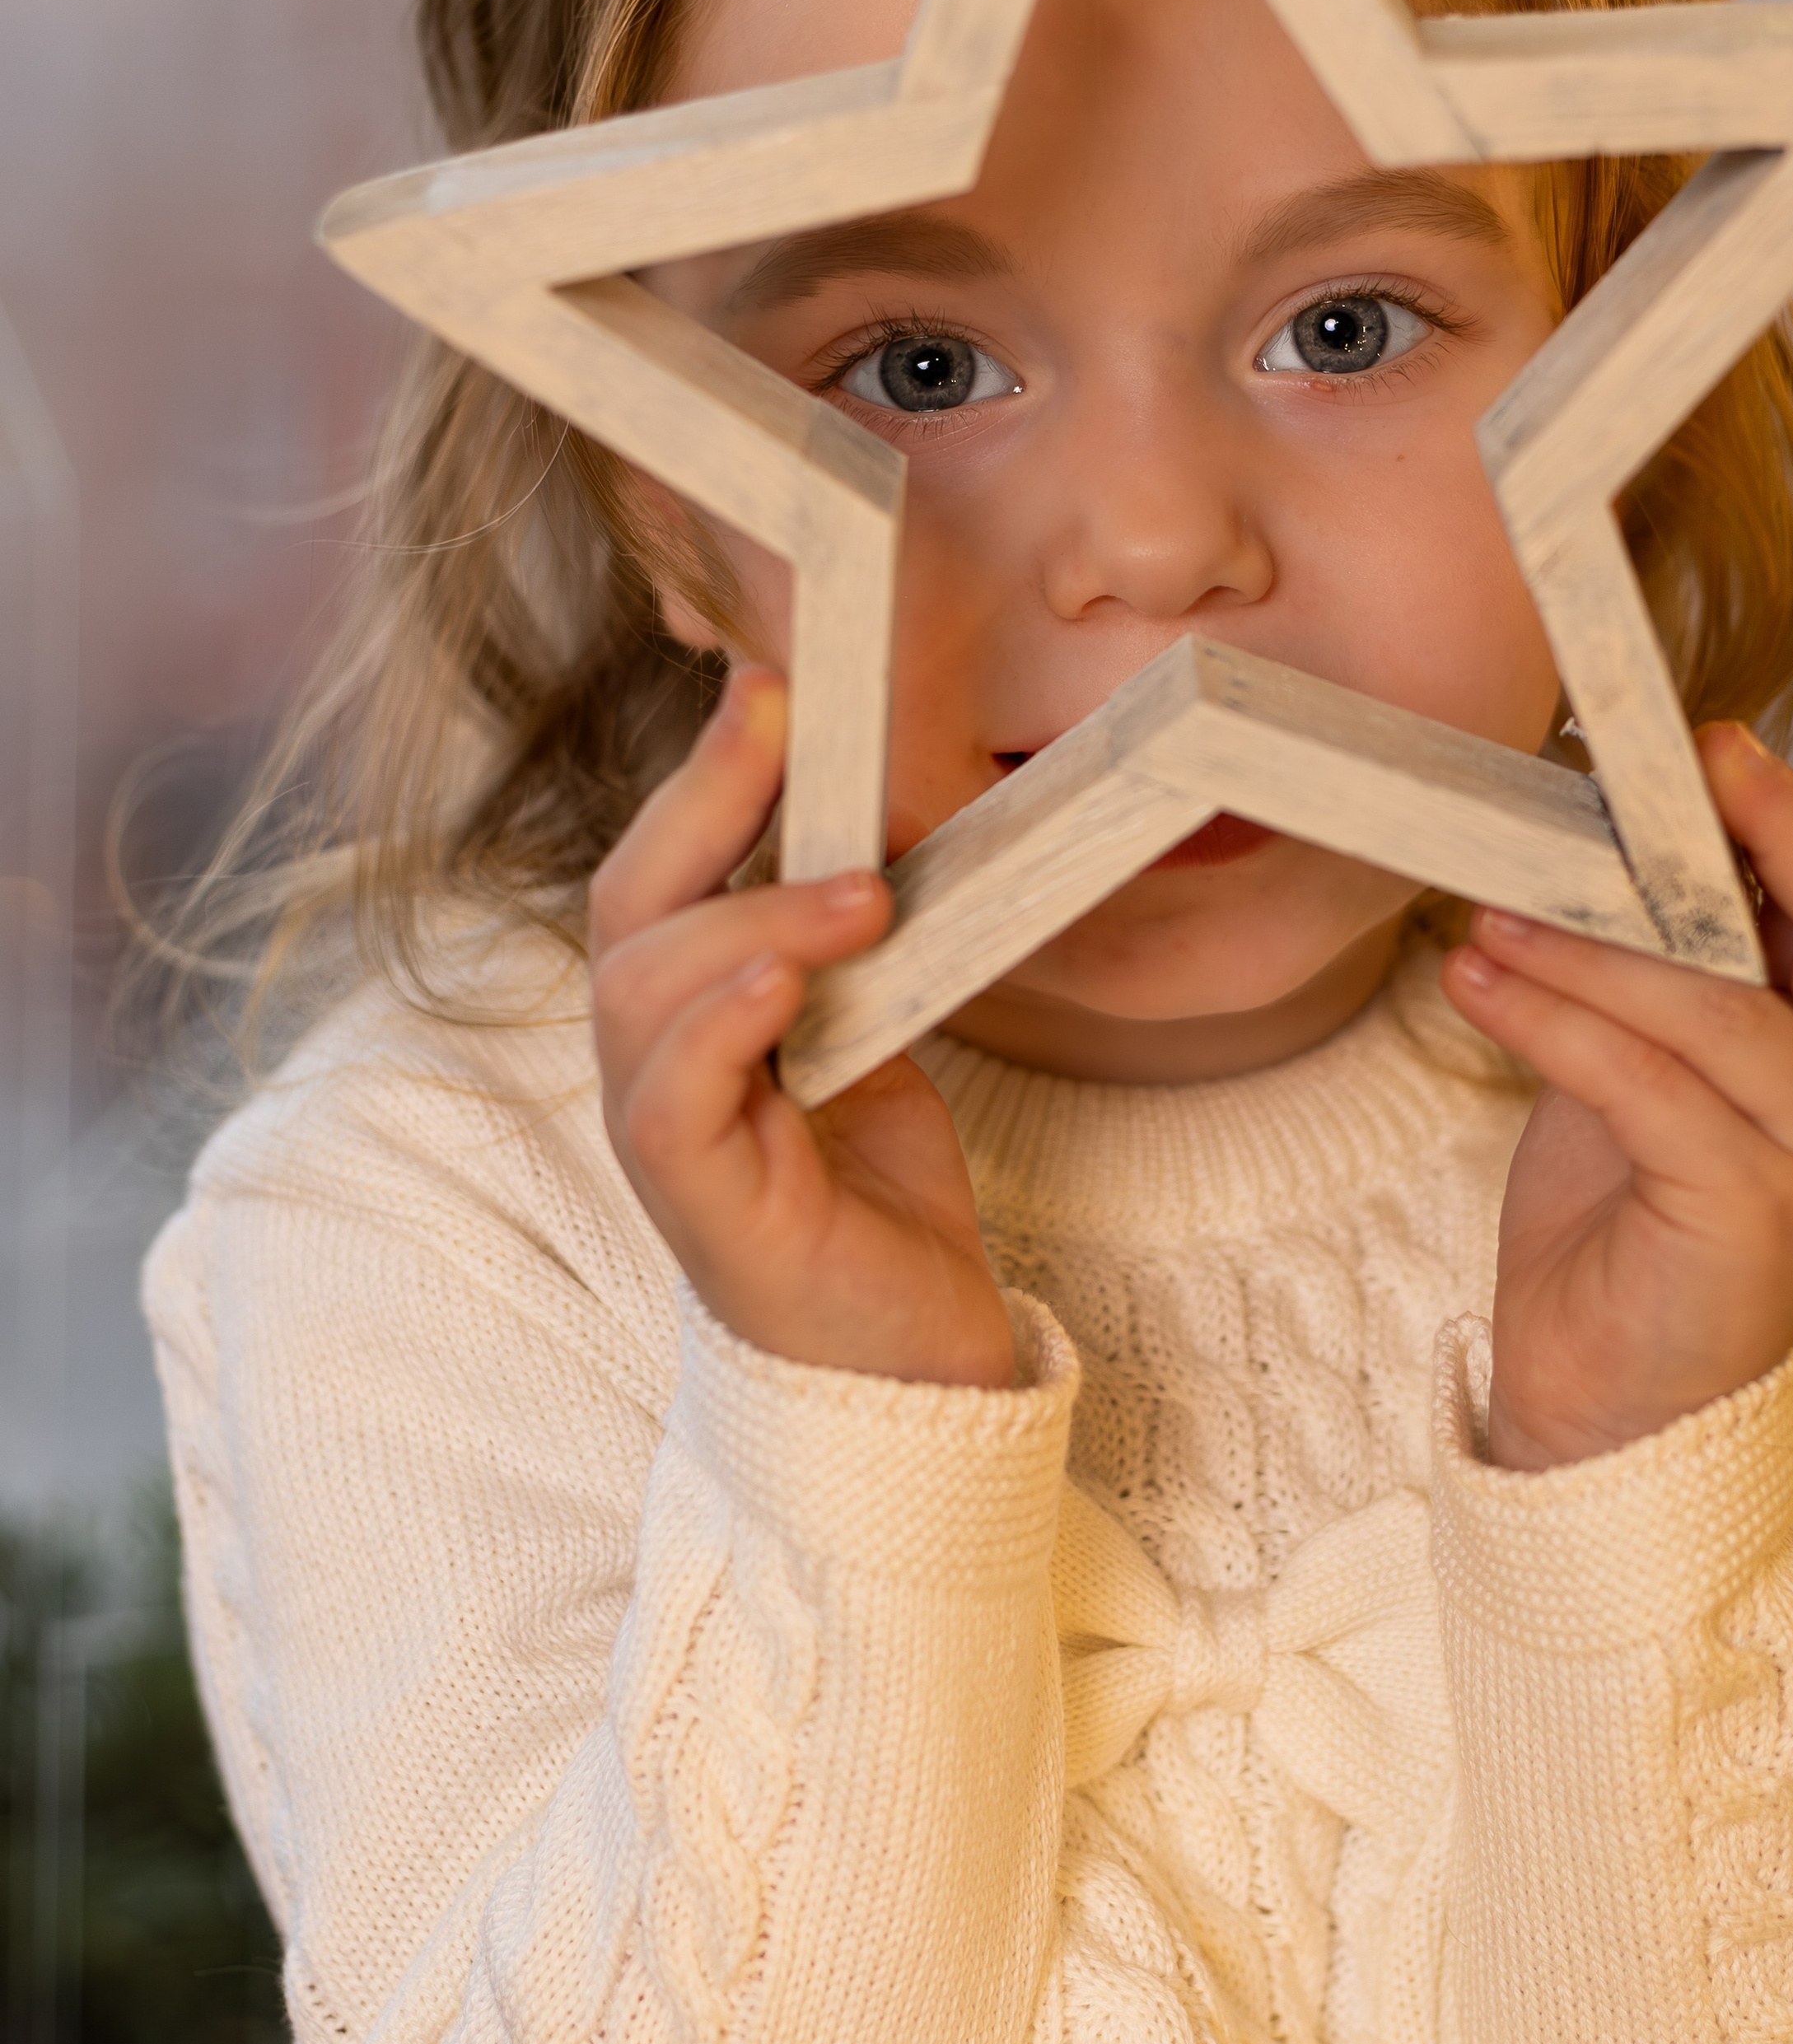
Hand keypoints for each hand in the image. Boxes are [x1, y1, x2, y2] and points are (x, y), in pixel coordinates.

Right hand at [590, 668, 1015, 1387]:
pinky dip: (722, 1026)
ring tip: (857, 893)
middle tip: (786, 719)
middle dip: (702, 797)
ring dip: (748, 918)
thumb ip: (850, 941)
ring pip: (642, 989)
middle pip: (628, 905)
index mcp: (690, 1013)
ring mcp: (664, 1136)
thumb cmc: (878, 1197)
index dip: (706, 772)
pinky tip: (785, 986)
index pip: (665, 869)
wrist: (912, 1360)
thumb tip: (872, 819)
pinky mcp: (700, 1207)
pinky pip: (670, 1099)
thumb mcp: (875, 1032)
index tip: (770, 683)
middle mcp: (653, 1064)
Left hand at [1438, 722, 1792, 1471]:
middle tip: (1639, 779)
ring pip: (1717, 1014)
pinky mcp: (1749, 1223)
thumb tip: (1593, 855)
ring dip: (1588, 947)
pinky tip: (1476, 980)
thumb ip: (1654, 989)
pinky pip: (1646, 1088)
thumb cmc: (1615, 1239)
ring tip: (1487, 908)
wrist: (1592, 1415)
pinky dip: (1554, 1021)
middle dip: (1750, 842)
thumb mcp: (1639, 1083)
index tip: (1714, 747)